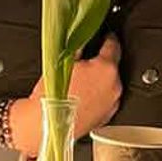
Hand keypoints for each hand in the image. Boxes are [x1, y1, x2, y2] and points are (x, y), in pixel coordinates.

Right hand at [8, 37, 122, 153]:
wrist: (47, 124)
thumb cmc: (53, 97)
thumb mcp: (63, 63)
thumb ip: (78, 48)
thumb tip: (81, 40)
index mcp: (106, 69)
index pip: (114, 45)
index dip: (107, 38)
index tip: (105, 36)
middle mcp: (114, 86)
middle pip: (112, 66)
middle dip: (100, 63)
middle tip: (84, 64)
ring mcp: (112, 103)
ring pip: (109, 84)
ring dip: (99, 80)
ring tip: (80, 83)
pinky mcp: (107, 116)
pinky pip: (106, 100)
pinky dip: (98, 96)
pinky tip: (82, 96)